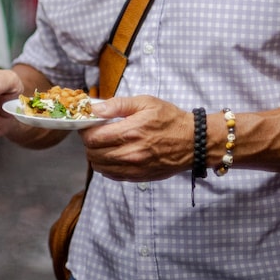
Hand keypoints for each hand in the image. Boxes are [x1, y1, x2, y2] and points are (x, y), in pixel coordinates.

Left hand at [79, 95, 193, 181]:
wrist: (194, 141)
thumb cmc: (170, 119)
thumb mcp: (145, 102)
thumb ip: (117, 105)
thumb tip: (95, 108)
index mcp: (131, 131)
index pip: (93, 137)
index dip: (85, 130)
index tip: (88, 124)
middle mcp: (131, 153)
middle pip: (93, 153)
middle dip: (89, 143)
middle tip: (95, 133)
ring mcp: (135, 168)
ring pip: (100, 166)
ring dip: (95, 155)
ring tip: (103, 144)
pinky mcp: (139, 177)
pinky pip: (112, 175)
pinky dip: (106, 166)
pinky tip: (112, 155)